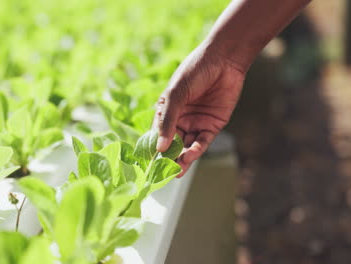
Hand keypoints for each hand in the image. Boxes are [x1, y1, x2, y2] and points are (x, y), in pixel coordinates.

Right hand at [154, 43, 245, 176]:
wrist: (224, 60)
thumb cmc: (195, 70)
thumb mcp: (176, 94)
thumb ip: (168, 121)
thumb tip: (159, 147)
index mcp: (166, 110)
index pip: (157, 134)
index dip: (154, 148)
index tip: (150, 163)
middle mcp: (180, 119)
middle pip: (172, 144)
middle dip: (169, 158)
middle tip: (164, 171)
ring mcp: (196, 123)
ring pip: (187, 146)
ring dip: (182, 159)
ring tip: (177, 171)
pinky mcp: (212, 125)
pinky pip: (202, 142)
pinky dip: (196, 150)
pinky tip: (190, 156)